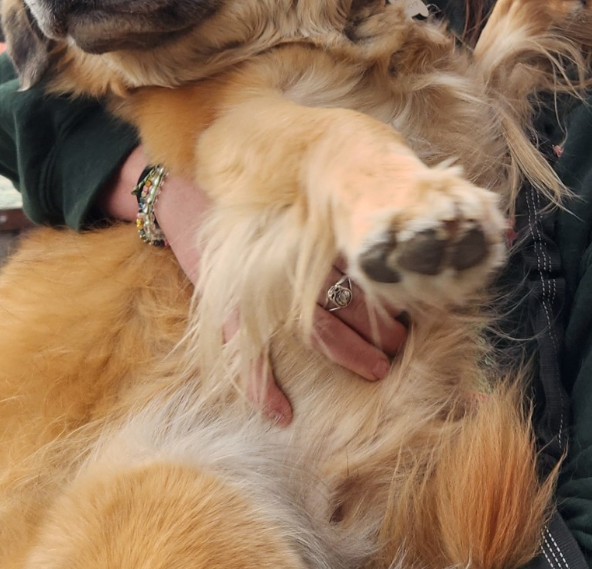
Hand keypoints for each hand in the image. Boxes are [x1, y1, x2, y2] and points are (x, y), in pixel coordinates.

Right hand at [99, 148, 408, 424]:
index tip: (413, 304)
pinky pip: (244, 353)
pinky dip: (261, 386)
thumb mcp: (294, 177)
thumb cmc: (248, 177)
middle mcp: (285, 259)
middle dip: (375, 326)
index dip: (384, 288)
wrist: (179, 180)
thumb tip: (393, 193)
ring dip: (345, 350)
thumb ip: (331, 197)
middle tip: (404, 343)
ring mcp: (254, 286)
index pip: (352, 264)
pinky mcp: (225, 302)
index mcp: (305, 228)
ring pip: (309, 327)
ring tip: (378, 367)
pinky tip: (282, 414)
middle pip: (340, 300)